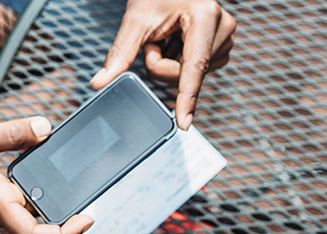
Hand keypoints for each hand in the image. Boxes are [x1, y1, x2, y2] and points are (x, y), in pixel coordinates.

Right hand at [0, 117, 92, 233]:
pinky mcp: (0, 193)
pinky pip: (29, 195)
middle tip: (97, 191)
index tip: (88, 218)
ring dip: (60, 200)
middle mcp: (1, 208)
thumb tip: (45, 128)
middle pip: (43, 226)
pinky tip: (55, 165)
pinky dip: (45, 185)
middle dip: (71, 215)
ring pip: (38, 211)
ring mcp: (1, 203)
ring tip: (84, 179)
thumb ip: (9, 133)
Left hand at [89, 0, 236, 129]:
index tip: (183, 123)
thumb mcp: (135, 19)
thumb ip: (120, 53)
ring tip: (169, 35)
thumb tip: (99, 82)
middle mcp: (223, 28)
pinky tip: (178, 41)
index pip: (193, 66)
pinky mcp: (224, 45)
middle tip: (156, 39)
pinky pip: (196, 72)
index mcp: (205, 17)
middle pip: (185, 74)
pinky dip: (180, 61)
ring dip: (171, 61)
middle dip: (161, 63)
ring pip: (190, 76)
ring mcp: (226, 38)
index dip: (186, 97)